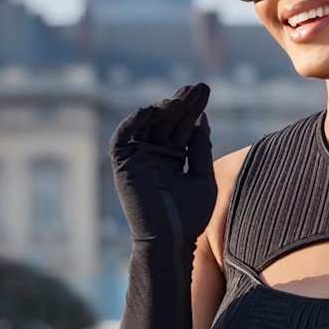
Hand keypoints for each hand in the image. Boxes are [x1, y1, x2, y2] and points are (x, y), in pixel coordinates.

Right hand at [109, 83, 216, 246]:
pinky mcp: (123, 166)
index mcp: (174, 158)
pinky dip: (133, 122)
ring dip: (162, 109)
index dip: (193, 108)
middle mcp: (156, 155)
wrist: (170, 241)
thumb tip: (202, 118)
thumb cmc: (190, 217)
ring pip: (148, 126)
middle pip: (167, 122)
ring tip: (180, 97)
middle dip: (182, 104)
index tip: (205, 90)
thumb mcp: (202, 176)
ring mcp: (139, 159)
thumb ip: (200, 147)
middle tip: (197, 87)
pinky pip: (123, 139)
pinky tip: (152, 110)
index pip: (183, 126)